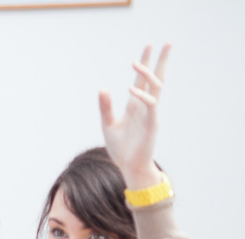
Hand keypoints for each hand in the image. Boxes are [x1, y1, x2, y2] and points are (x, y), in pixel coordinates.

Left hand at [99, 44, 169, 189]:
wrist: (128, 166)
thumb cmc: (120, 148)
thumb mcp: (108, 124)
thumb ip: (105, 107)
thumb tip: (102, 88)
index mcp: (134, 105)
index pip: (142, 79)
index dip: (145, 63)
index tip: (149, 46)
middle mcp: (145, 106)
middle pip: (155, 78)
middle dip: (160, 60)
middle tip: (165, 42)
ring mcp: (150, 113)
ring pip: (155, 87)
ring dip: (147, 73)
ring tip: (135, 62)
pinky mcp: (152, 123)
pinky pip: (150, 104)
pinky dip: (142, 95)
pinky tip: (131, 89)